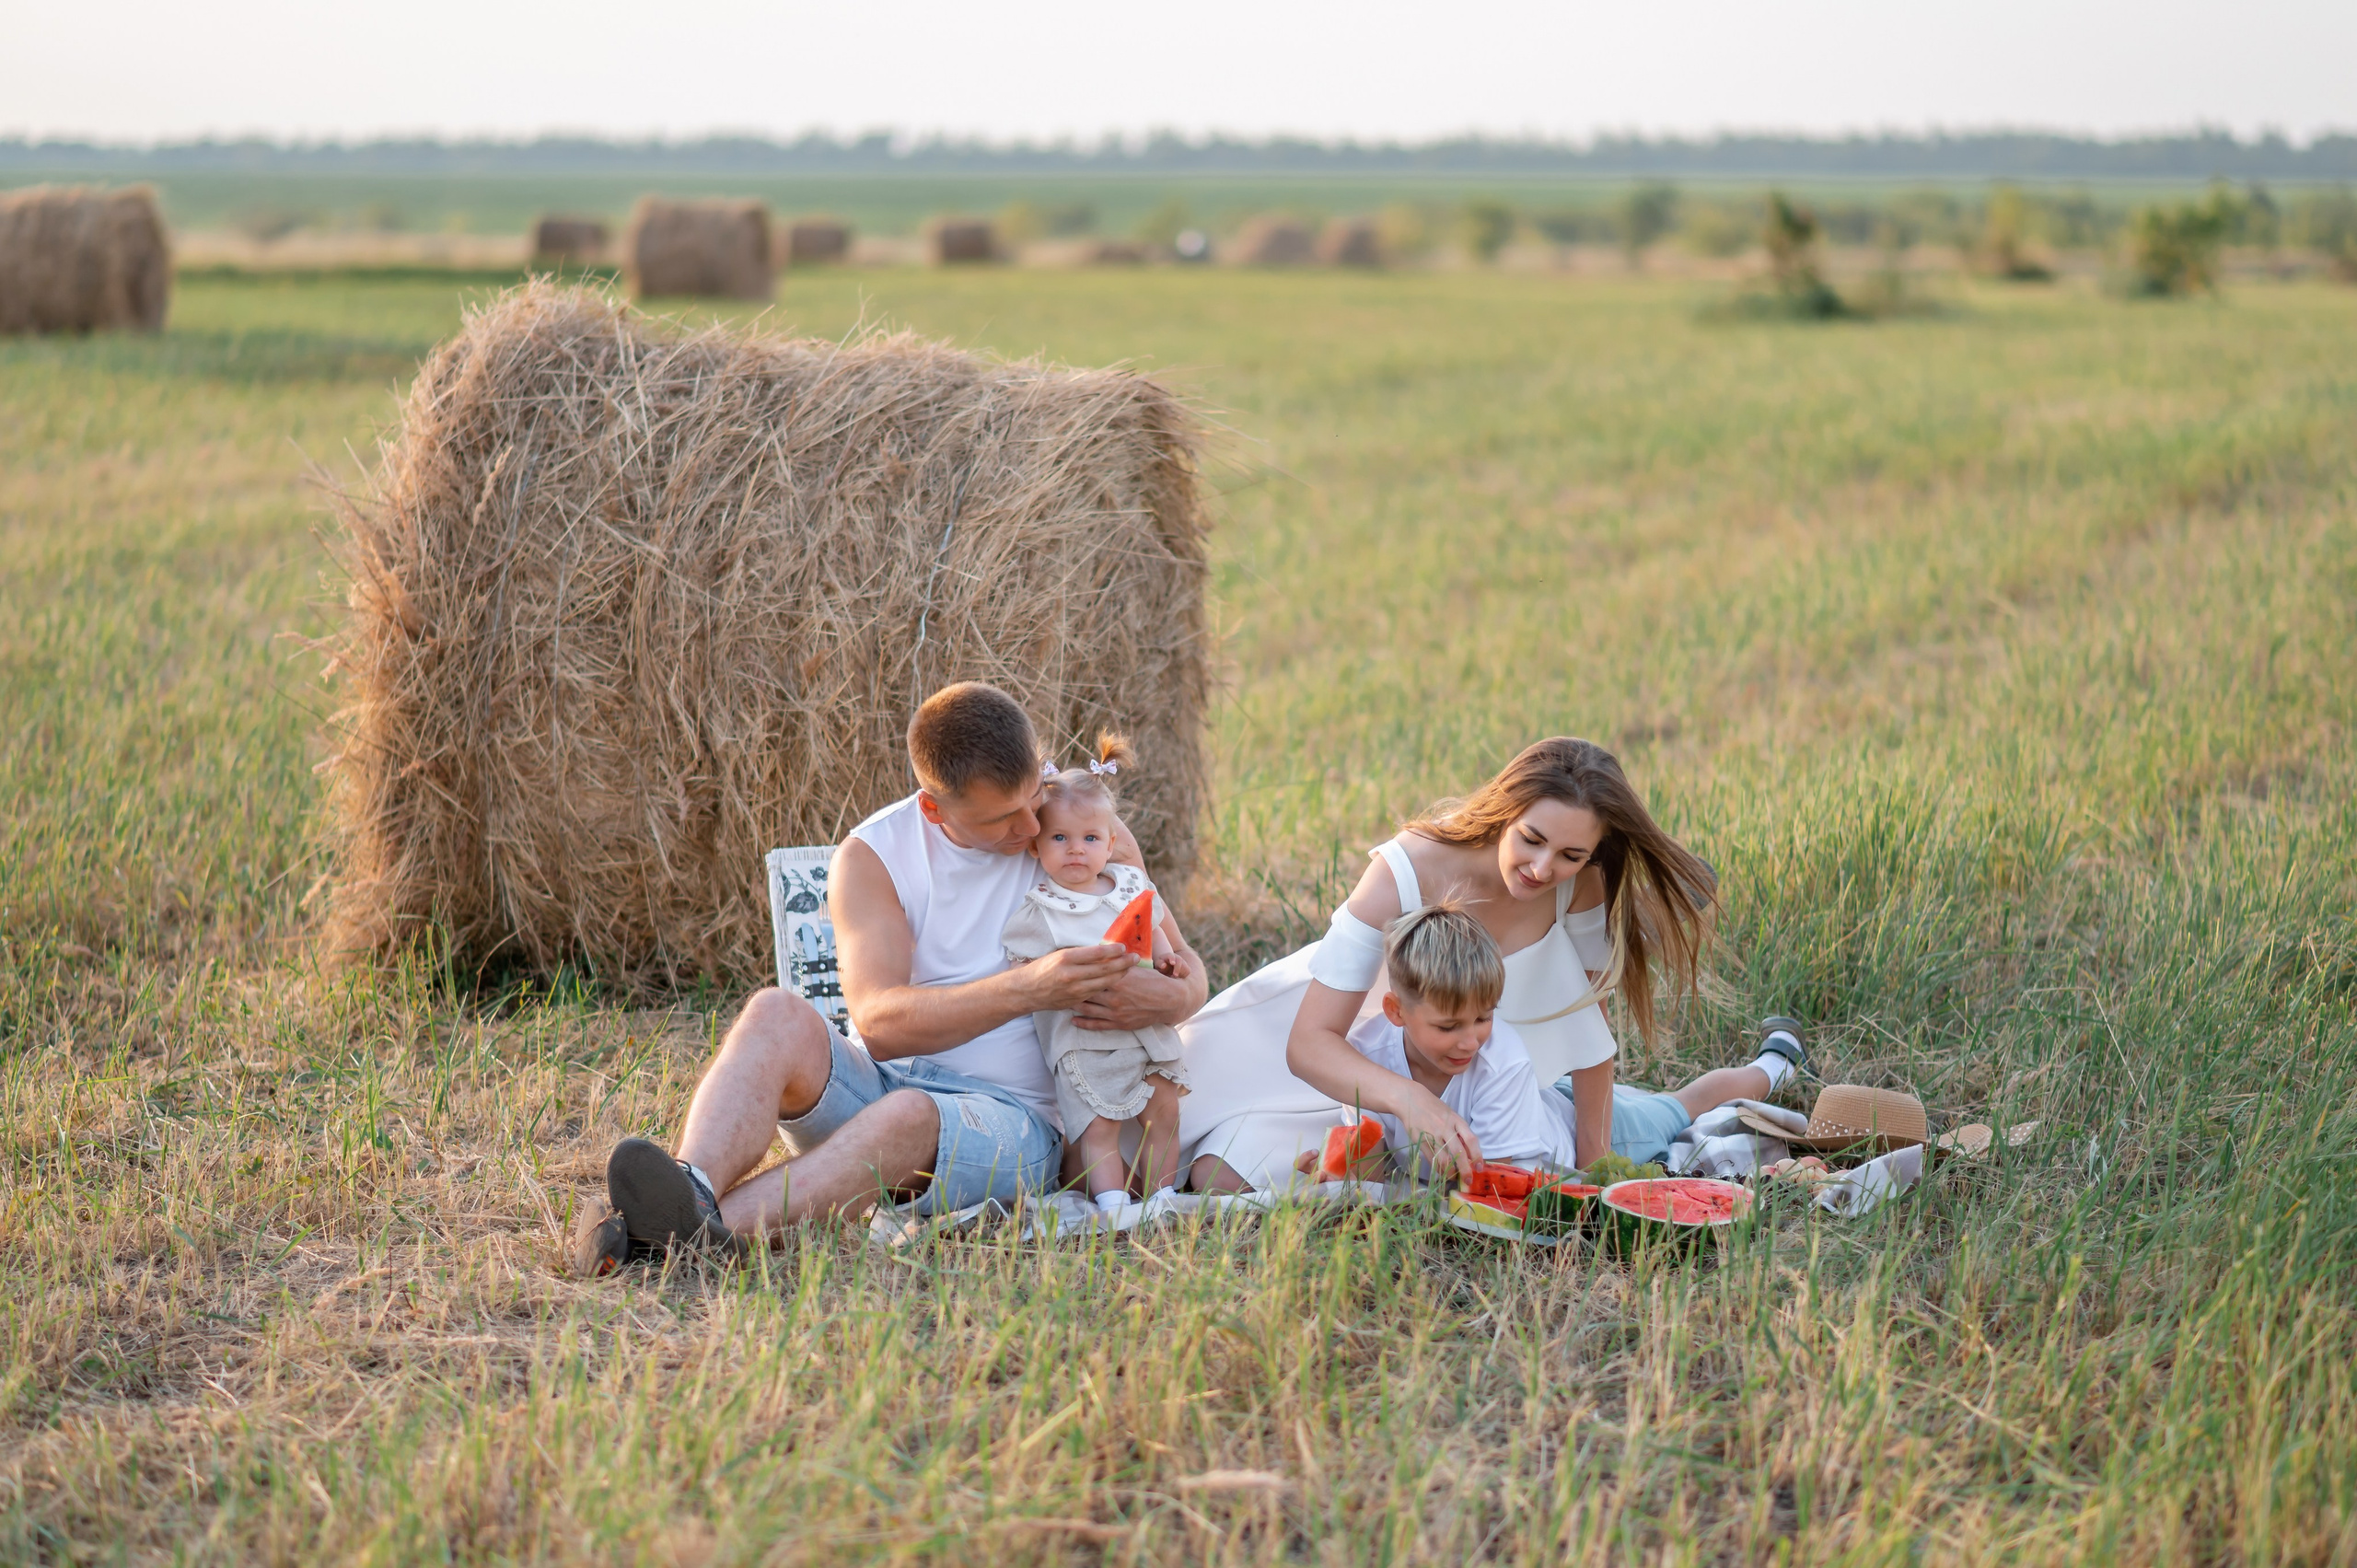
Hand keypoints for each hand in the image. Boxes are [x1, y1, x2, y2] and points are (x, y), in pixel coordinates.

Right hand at [1019, 943, 1135, 1010]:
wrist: (1026, 991)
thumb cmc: (1042, 968)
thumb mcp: (1058, 955)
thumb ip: (1079, 954)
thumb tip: (1101, 950)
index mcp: (1066, 958)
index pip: (1096, 953)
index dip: (1112, 950)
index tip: (1123, 947)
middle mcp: (1072, 974)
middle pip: (1104, 968)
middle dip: (1123, 962)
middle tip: (1135, 957)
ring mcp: (1075, 990)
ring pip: (1104, 982)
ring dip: (1120, 975)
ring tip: (1130, 968)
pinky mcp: (1076, 1001)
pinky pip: (1097, 992)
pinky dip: (1109, 986)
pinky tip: (1117, 981)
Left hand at [1070, 961, 1191, 1031]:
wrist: (1170, 1001)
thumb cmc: (1155, 981)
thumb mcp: (1137, 968)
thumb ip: (1120, 964)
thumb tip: (1105, 955)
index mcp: (1118, 979)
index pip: (1093, 973)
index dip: (1080, 970)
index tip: (1068, 967)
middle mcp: (1115, 996)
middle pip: (1086, 991)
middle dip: (1072, 988)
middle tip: (1060, 984)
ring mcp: (1116, 1012)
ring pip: (1087, 1008)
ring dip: (1074, 1004)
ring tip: (1063, 1000)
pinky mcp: (1119, 1024)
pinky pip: (1096, 1025)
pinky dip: (1083, 1022)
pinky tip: (1073, 1019)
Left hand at [1153, 950, 1191, 981]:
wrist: (1167, 964)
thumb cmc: (1161, 964)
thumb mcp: (1158, 963)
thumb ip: (1160, 964)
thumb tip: (1163, 965)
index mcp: (1169, 956)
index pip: (1171, 956)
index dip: (1172, 959)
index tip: (1172, 963)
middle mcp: (1177, 958)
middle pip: (1180, 960)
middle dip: (1178, 968)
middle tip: (1174, 975)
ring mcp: (1183, 962)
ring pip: (1185, 966)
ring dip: (1180, 973)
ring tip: (1173, 977)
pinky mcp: (1186, 968)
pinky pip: (1187, 971)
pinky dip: (1183, 975)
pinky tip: (1177, 978)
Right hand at [1390, 1087, 1480, 1177]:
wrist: (1411, 1099)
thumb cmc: (1434, 1108)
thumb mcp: (1451, 1115)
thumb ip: (1460, 1132)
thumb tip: (1470, 1153)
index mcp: (1456, 1120)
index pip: (1471, 1139)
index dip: (1477, 1155)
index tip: (1479, 1167)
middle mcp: (1446, 1127)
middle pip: (1458, 1152)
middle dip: (1465, 1169)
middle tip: (1468, 1180)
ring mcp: (1432, 1134)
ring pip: (1444, 1158)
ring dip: (1450, 1172)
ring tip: (1453, 1178)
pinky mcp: (1420, 1140)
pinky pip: (1431, 1158)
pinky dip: (1438, 1168)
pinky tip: (1441, 1171)